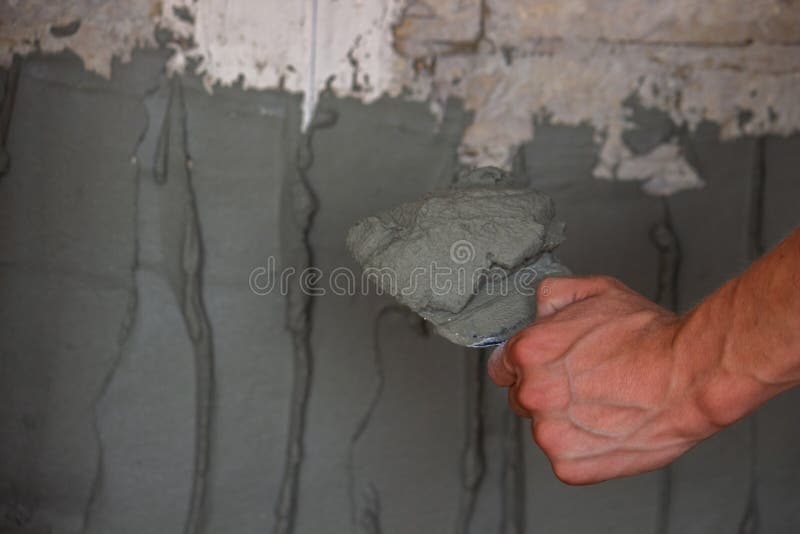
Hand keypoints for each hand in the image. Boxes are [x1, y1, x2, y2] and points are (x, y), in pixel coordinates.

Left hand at [488, 276, 721, 484]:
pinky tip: (611, 427)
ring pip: (546, 429)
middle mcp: (532, 394)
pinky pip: (566, 457)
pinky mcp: (570, 466)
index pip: (503, 366)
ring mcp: (550, 434)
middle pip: (523, 398)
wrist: (691, 377)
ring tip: (606, 404)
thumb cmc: (649, 336)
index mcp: (528, 352)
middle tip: (588, 382)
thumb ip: (552, 297)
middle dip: (547, 391)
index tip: (548, 366)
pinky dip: (585, 448)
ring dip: (567, 421)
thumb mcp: (595, 290)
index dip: (528, 364)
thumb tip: (538, 309)